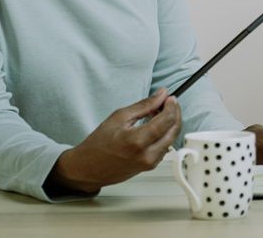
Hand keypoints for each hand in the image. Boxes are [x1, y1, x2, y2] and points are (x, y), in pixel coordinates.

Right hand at [46, 88, 181, 194]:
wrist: (88, 168)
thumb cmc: (98, 144)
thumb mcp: (119, 117)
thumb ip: (144, 105)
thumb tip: (161, 95)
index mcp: (137, 141)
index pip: (167, 120)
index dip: (172, 106)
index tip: (169, 98)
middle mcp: (147, 155)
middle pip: (174, 130)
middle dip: (175, 113)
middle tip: (168, 103)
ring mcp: (150, 163)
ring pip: (172, 139)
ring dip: (170, 124)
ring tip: (159, 113)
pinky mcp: (150, 167)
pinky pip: (165, 147)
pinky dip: (165, 134)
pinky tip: (156, 126)